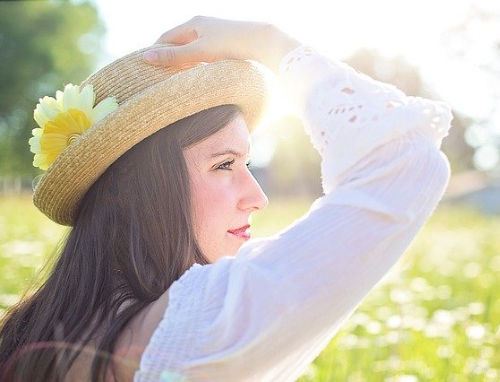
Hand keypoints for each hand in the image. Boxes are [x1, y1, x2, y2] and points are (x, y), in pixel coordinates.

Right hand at [142, 15, 300, 72]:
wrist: (264, 45)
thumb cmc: (231, 45)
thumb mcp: (199, 52)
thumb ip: (174, 57)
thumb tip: (146, 58)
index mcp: (193, 23)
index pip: (165, 38)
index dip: (155, 53)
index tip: (147, 71)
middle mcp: (202, 28)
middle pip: (178, 46)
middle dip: (169, 62)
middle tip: (159, 81)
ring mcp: (214, 38)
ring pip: (192, 54)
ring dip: (184, 67)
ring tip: (176, 85)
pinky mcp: (224, 49)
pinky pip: (204, 59)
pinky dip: (198, 69)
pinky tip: (197, 81)